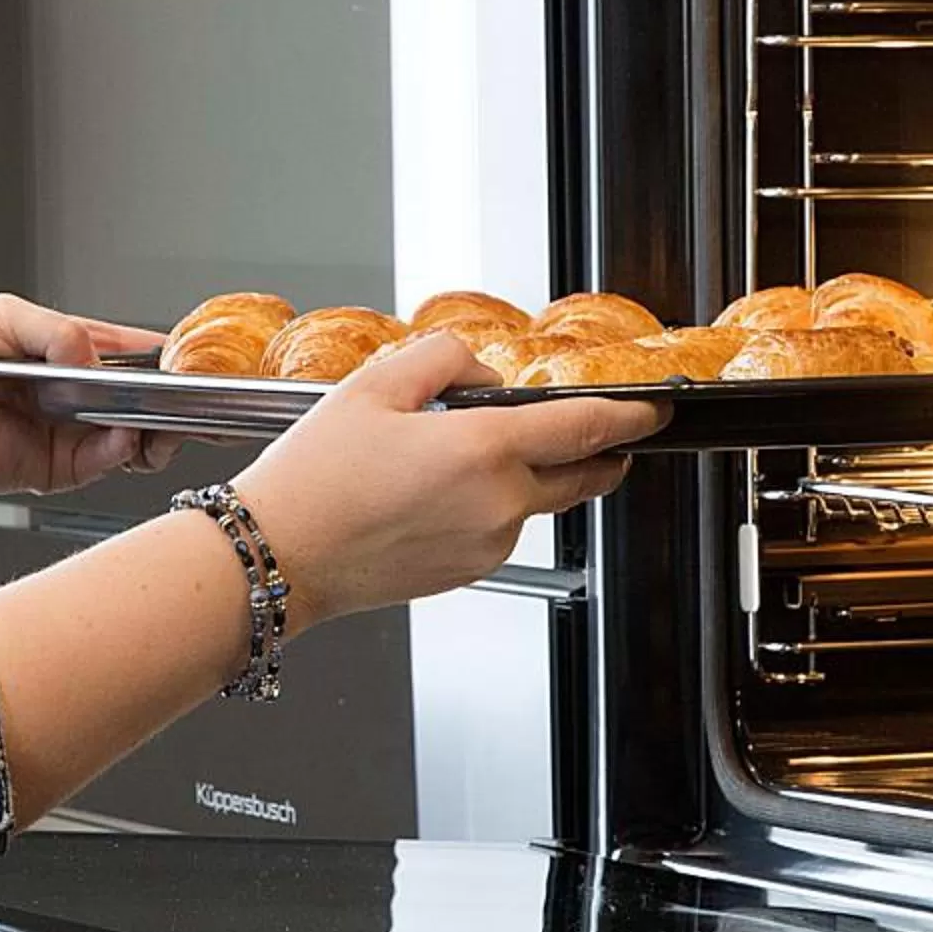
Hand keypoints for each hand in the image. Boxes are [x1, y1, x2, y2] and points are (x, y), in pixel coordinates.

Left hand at [0, 294, 181, 508]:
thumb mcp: (2, 317)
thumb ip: (60, 330)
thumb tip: (102, 354)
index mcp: (64, 350)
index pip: (129, 350)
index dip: (162, 354)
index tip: (189, 356)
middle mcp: (72, 393)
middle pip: (141, 396)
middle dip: (169, 394)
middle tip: (186, 391)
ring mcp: (68, 432)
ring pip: (134, 432)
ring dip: (155, 426)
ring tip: (160, 414)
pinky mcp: (58, 468)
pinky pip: (105, 460)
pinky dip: (122, 449)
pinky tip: (121, 433)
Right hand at [231, 330, 663, 624]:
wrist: (279, 556)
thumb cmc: (314, 478)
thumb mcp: (374, 385)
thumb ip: (445, 359)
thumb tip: (482, 373)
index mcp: (484, 450)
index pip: (588, 427)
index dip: (632, 415)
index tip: (653, 410)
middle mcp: (500, 505)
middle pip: (585, 475)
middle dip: (603, 452)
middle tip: (599, 432)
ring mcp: (490, 544)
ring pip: (539, 502)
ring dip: (530, 475)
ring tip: (459, 454)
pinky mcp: (470, 572)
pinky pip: (502, 529)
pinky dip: (492, 506)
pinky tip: (435, 492)